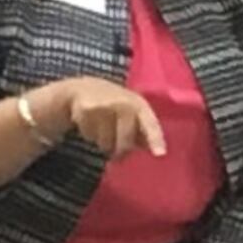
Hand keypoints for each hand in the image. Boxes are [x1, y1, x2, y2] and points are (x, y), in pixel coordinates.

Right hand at [44, 78, 165, 159]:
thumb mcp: (132, 112)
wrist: (83, 88)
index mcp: (139, 105)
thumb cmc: (114, 104)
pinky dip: (90, 135)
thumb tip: (153, 151)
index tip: (160, 154)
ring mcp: (104, 106)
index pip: (150, 124)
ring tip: (101, 127)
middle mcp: (123, 104)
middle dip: (121, 152)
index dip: (155, 139)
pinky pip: (90, 136)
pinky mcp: (86, 110)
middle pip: (125, 143)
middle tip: (117, 154)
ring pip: (105, 143)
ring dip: (103, 142)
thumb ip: (143, 130)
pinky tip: (90, 122)